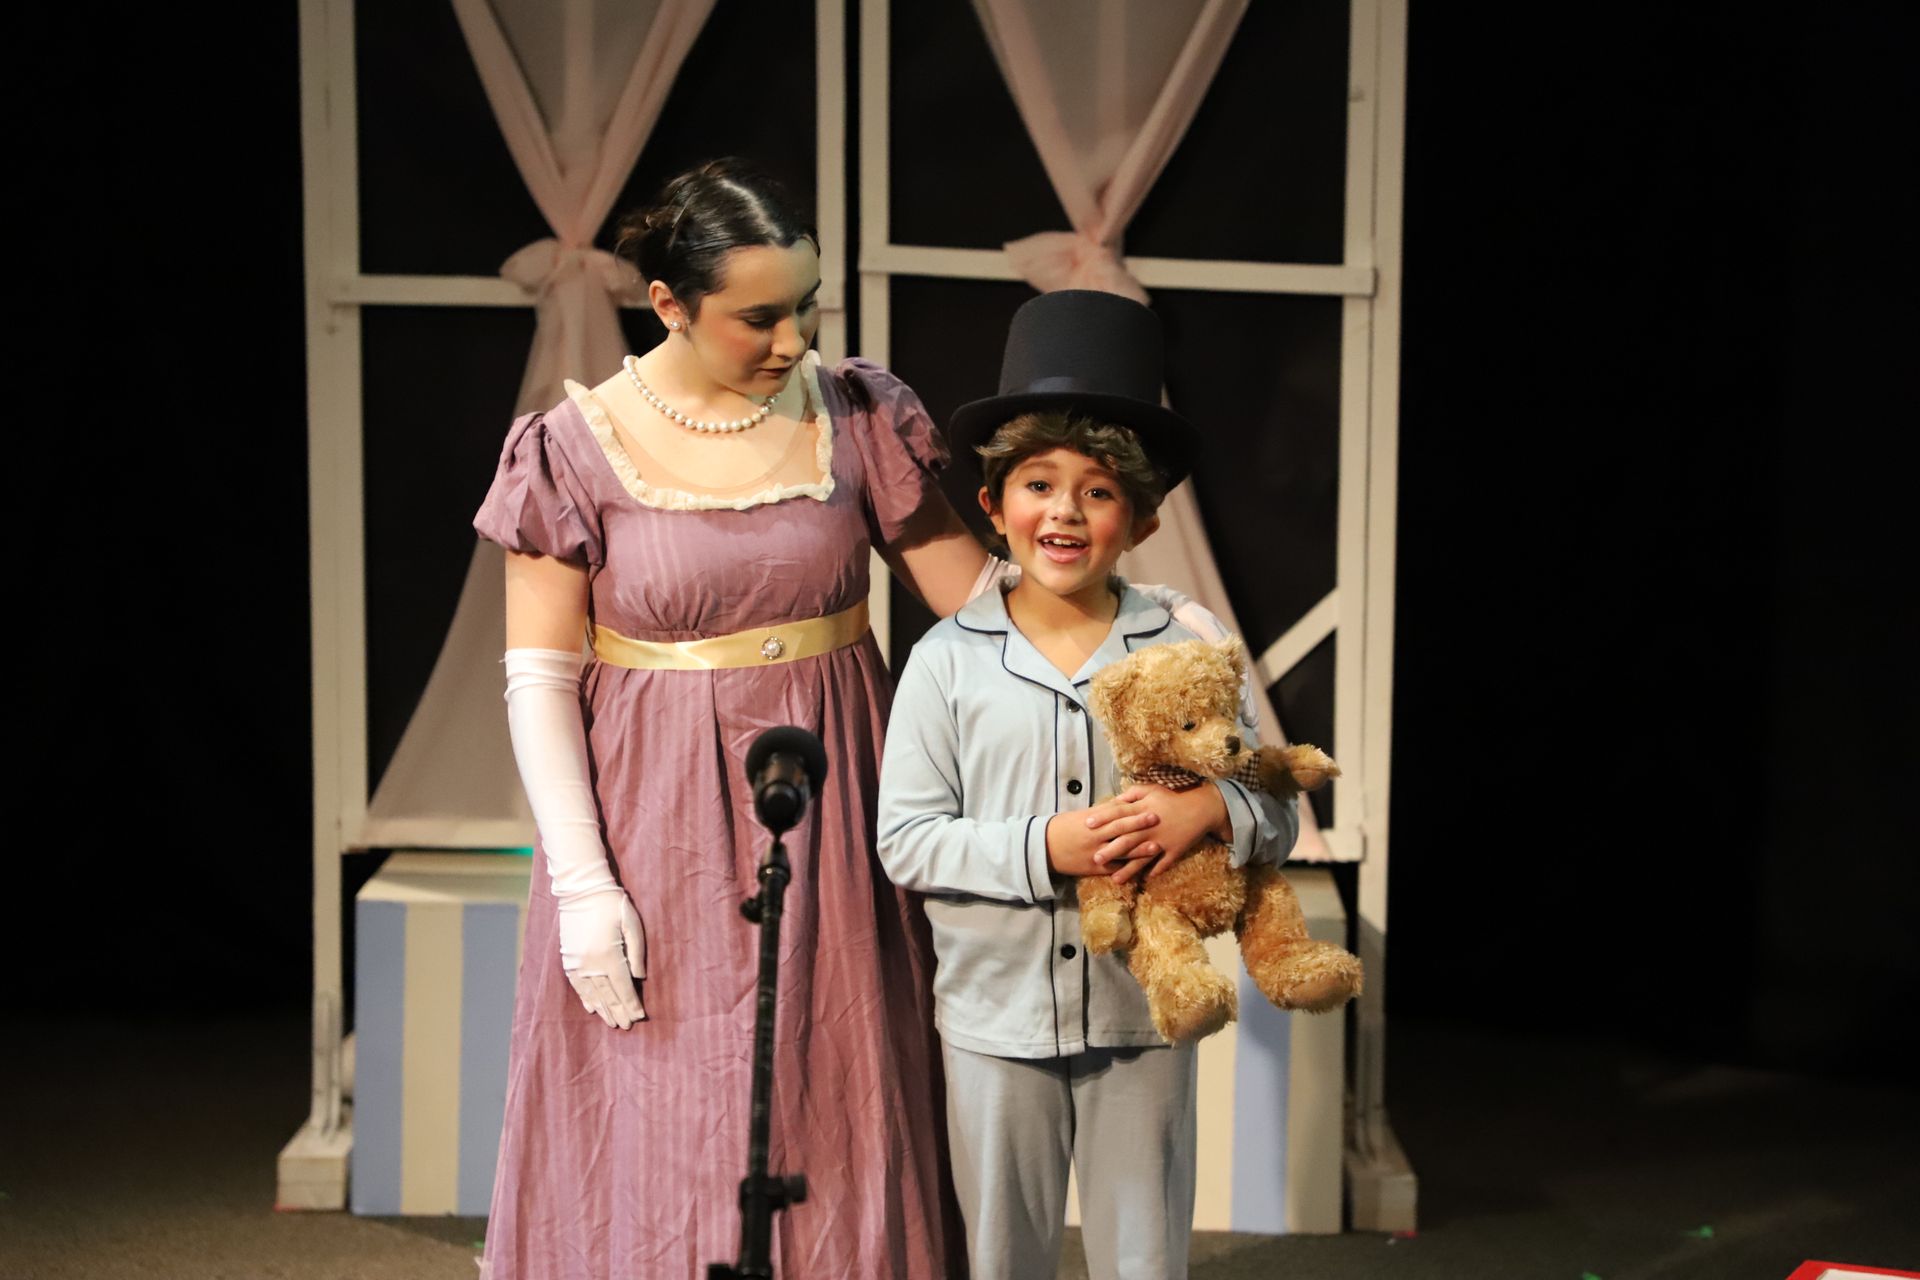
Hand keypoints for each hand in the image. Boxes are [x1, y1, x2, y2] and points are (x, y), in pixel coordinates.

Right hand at [557, 888, 647, 1028]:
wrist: (581, 890)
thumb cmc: (612, 904)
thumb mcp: (632, 923)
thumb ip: (637, 952)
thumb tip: (639, 978)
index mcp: (609, 956)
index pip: (623, 988)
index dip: (631, 1004)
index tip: (639, 1017)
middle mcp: (591, 964)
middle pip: (608, 995)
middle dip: (618, 1012)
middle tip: (627, 1026)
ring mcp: (576, 963)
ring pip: (592, 993)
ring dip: (603, 1009)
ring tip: (612, 1022)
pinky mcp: (568, 959)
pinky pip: (577, 985)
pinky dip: (585, 998)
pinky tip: (592, 1008)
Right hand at [1046, 795, 1159, 876]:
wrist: (1044, 848)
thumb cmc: (1063, 827)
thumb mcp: (1081, 815)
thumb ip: (1103, 811)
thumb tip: (1122, 802)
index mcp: (1091, 821)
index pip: (1116, 815)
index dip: (1133, 812)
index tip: (1149, 807)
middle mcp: (1094, 837)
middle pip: (1121, 830)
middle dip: (1140, 825)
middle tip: (1157, 819)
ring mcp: (1095, 853)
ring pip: (1120, 852)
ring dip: (1140, 850)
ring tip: (1156, 847)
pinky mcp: (1093, 868)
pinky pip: (1113, 869)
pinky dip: (1127, 868)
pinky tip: (1142, 868)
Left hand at [1094, 784, 1229, 884]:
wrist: (1202, 807)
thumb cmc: (1173, 798)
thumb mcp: (1152, 790)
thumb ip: (1132, 794)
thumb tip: (1114, 800)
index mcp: (1144, 809)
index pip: (1119, 813)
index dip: (1103, 818)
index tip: (1087, 825)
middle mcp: (1151, 826)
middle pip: (1127, 838)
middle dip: (1111, 849)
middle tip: (1094, 858)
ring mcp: (1163, 840)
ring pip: (1142, 857)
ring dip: (1128, 869)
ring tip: (1115, 879)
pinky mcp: (1175, 850)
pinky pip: (1163, 863)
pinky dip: (1154, 871)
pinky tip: (1143, 880)